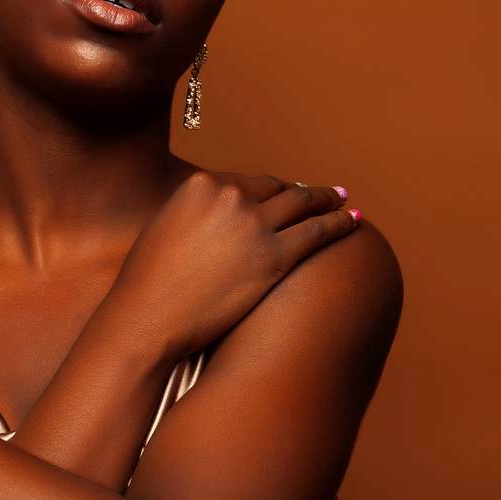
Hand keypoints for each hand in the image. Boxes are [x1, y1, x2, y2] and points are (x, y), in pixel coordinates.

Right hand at [113, 171, 360, 356]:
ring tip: (340, 199)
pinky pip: (318, 231)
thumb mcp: (164, 230)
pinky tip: (353, 220)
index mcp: (200, 184)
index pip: (244, 182)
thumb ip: (192, 215)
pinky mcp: (276, 255)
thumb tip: (213, 218)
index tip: (280, 193)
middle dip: (299, 191)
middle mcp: (230, 196)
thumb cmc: (148, 284)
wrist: (147, 317)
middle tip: (318, 193)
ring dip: (327, 199)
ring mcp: (255, 224)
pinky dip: (340, 223)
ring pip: (303, 203)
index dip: (266, 190)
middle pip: (276, 188)